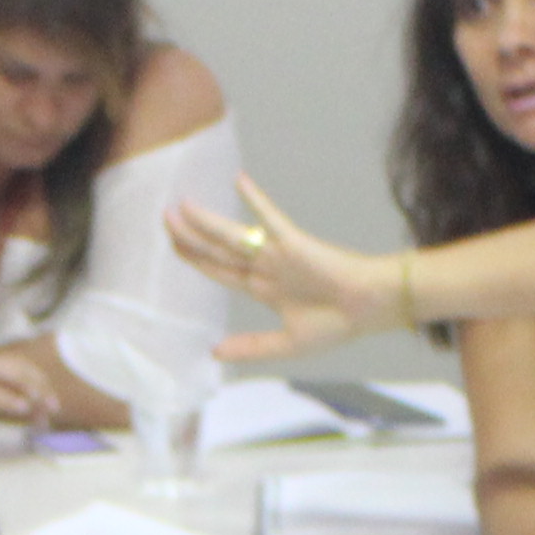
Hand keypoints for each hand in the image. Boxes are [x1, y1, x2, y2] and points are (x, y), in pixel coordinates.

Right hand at [0, 337, 75, 429]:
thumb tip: (15, 407)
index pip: (13, 365)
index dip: (34, 381)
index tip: (46, 402)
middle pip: (18, 365)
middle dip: (40, 383)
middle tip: (53, 404)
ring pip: (10, 373)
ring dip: (33, 390)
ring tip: (46, 407)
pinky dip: (11, 400)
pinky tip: (24, 408)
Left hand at [163, 175, 387, 359]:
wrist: (369, 308)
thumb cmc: (337, 324)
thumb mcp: (287, 344)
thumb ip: (251, 347)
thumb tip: (214, 353)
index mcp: (263, 288)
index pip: (221, 271)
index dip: (196, 260)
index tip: (174, 246)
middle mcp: (266, 267)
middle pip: (219, 251)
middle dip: (191, 238)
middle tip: (166, 220)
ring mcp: (278, 253)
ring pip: (233, 236)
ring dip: (206, 222)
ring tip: (181, 207)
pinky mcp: (294, 243)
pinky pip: (271, 219)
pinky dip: (255, 200)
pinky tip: (239, 181)